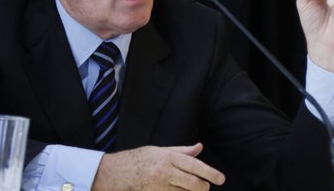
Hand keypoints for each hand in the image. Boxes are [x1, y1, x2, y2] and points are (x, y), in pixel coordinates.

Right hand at [93, 143, 224, 189]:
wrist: (113, 173)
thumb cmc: (138, 159)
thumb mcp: (159, 150)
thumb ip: (182, 151)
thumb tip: (199, 147)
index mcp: (168, 157)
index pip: (194, 165)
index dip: (209, 173)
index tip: (220, 179)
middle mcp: (164, 171)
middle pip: (191, 183)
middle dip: (202, 187)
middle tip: (206, 187)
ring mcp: (157, 186)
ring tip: (195, 189)